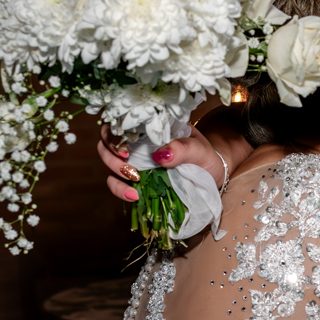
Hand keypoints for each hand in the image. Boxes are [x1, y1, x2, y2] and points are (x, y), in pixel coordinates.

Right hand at [98, 125, 226, 202]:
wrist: (212, 176)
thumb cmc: (205, 157)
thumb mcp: (200, 150)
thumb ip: (184, 149)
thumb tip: (160, 155)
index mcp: (150, 126)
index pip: (121, 121)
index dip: (114, 133)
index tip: (126, 149)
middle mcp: (137, 141)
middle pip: (107, 141)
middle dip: (111, 156)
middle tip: (129, 168)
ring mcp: (134, 160)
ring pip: (108, 161)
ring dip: (114, 174)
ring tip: (133, 185)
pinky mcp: (135, 180)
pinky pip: (118, 183)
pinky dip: (120, 190)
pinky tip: (134, 197)